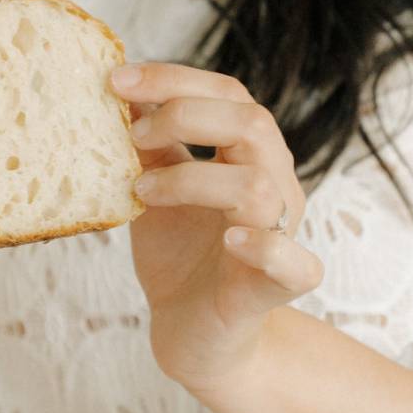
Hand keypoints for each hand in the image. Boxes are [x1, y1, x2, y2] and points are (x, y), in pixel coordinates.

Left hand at [112, 63, 323, 394]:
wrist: (193, 334)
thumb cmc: (180, 252)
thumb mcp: (155, 186)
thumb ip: (149, 142)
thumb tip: (120, 89)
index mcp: (248, 152)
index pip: (226, 92)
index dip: (174, 79)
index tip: (118, 79)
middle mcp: (273, 183)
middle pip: (252, 122)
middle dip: (185, 114)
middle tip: (132, 134)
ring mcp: (281, 233)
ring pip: (260, 186)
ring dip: (193, 180)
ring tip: (143, 192)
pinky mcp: (276, 288)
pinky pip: (295, 263)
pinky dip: (264, 247)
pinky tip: (229, 239)